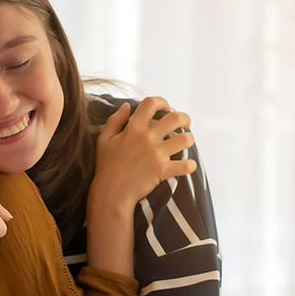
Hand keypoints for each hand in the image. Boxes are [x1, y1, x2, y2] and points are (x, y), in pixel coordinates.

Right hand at [90, 97, 196, 211]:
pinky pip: (185, 166)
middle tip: (185, 123)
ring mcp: (156, 154)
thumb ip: (115, 120)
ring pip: (185, 139)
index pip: (151, 103)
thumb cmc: (106, 166)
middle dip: (184, 118)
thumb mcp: (104, 139)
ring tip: (184, 142)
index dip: (162, 102)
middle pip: (175, 118)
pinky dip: (189, 166)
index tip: (165, 108)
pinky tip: (188, 166)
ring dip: (188, 139)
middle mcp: (147, 138)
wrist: (111, 193)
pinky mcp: (163, 171)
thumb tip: (127, 106)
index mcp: (133, 128)